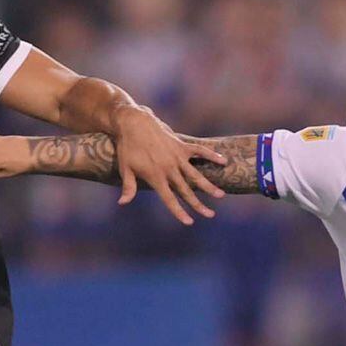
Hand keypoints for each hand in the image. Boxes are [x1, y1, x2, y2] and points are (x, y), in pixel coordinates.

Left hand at [110, 104, 225, 225]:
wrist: (134, 123)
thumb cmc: (128, 147)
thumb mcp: (125, 168)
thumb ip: (128, 187)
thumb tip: (122, 204)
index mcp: (156, 176)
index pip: (170, 199)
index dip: (179, 212)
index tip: (189, 222)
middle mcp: (169, 168)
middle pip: (186, 190)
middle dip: (199, 205)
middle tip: (211, 215)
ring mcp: (177, 156)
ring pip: (196, 174)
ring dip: (209, 186)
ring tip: (220, 195)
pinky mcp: (181, 145)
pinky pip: (199, 151)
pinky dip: (211, 155)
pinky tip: (224, 161)